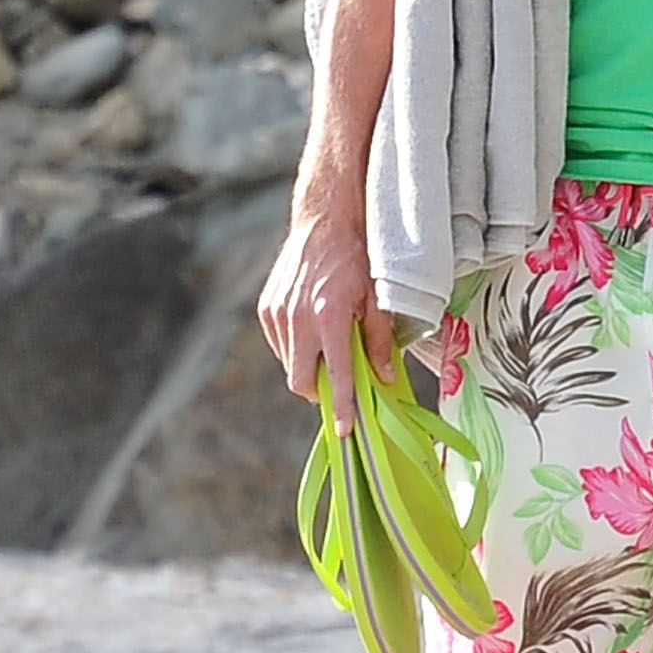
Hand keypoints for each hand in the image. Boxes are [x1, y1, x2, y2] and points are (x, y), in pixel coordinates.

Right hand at [258, 204, 399, 430]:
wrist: (325, 222)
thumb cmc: (359, 259)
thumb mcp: (378, 298)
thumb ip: (380, 341)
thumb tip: (386, 378)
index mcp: (329, 317)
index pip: (334, 376)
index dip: (340, 407)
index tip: (344, 430)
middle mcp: (298, 319)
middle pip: (300, 381)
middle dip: (319, 392)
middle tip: (338, 385)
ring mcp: (277, 314)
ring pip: (289, 364)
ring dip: (308, 367)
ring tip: (329, 347)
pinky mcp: (266, 309)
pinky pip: (281, 345)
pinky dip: (297, 349)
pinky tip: (314, 331)